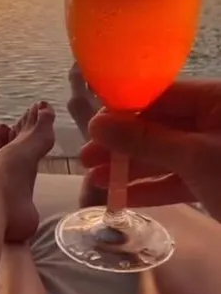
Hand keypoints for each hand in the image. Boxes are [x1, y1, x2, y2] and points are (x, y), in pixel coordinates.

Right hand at [81, 81, 220, 221]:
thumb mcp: (193, 157)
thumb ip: (145, 140)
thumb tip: (96, 124)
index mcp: (213, 100)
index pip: (159, 97)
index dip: (123, 111)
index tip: (92, 128)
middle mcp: (212, 120)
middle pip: (159, 127)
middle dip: (122, 144)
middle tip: (86, 158)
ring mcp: (213, 153)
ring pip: (165, 156)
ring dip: (131, 168)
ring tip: (95, 180)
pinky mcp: (215, 182)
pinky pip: (177, 180)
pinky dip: (152, 188)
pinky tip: (121, 197)